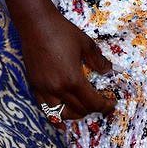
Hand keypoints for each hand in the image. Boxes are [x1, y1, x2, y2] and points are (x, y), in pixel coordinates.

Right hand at [17, 4, 115, 122]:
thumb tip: (108, 70)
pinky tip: (60, 122)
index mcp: (73, 79)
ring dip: (75, 115)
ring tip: (83, 109)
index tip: (111, 104)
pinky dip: (54, 117)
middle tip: (100, 103)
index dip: (104, 106)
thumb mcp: (85, 43)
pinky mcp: (35, 86)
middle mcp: (58, 89)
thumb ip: (98, 59)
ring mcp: (44, 89)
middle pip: (79, 110)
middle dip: (92, 109)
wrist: (36, 24)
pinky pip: (44, 109)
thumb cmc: (62, 31)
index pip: (92, 102)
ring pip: (62, 113)